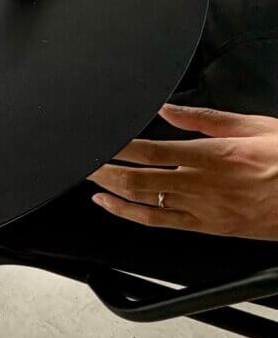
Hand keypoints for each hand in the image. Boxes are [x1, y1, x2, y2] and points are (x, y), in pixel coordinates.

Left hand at [89, 105, 277, 239]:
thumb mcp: (255, 126)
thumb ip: (205, 119)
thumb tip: (167, 110)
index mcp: (213, 156)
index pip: (151, 151)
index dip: (118, 147)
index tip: (97, 140)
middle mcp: (203, 184)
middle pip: (138, 178)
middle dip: (104, 169)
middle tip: (82, 160)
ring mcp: (203, 209)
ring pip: (143, 202)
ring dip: (111, 190)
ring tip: (90, 178)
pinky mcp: (207, 227)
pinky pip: (159, 223)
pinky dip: (129, 214)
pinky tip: (112, 205)